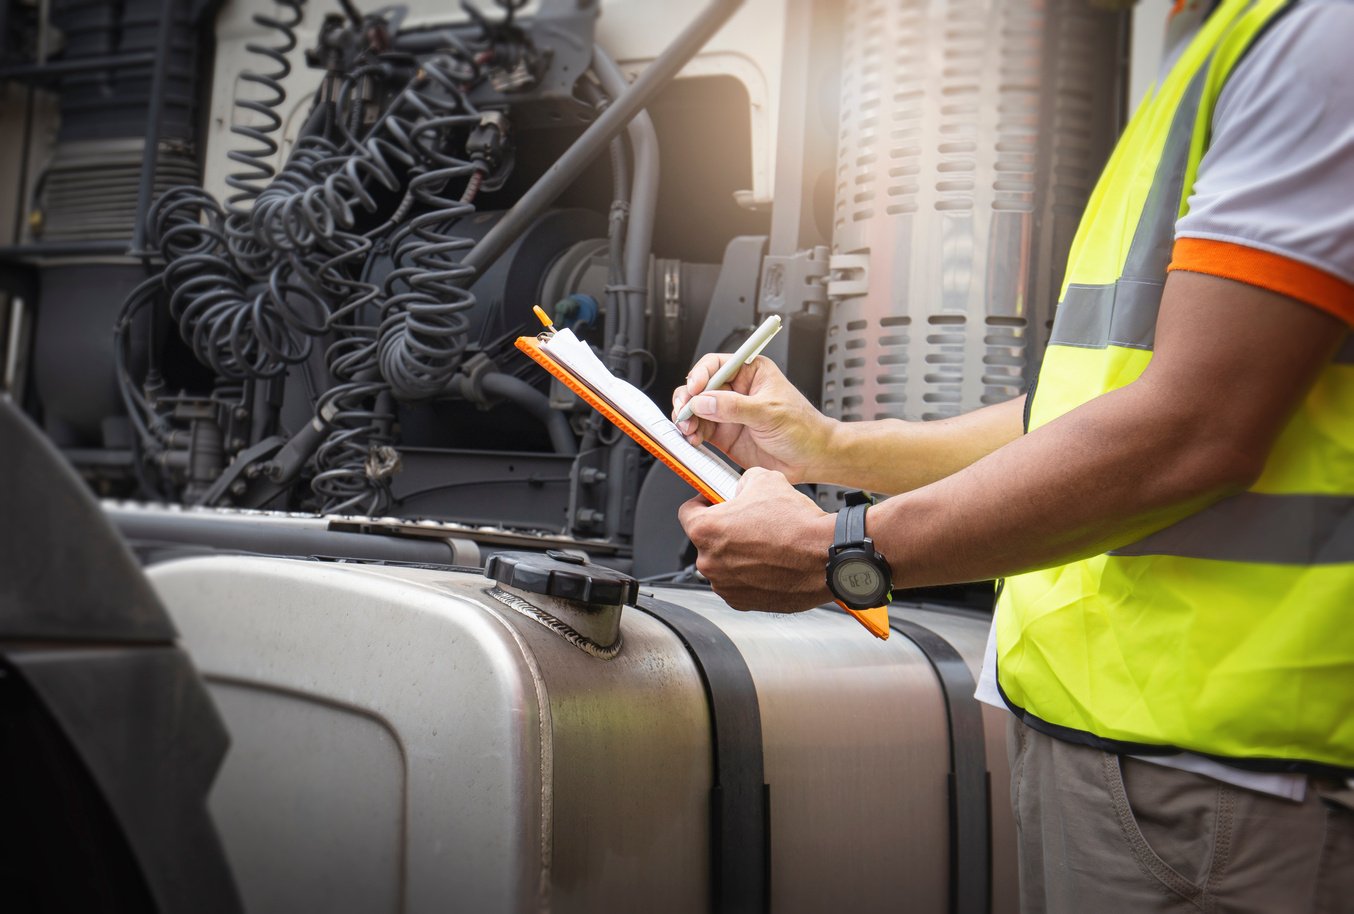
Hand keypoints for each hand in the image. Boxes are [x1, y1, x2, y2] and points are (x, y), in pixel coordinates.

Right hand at [671, 354, 836, 482]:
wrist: (812, 459)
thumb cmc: (802, 428)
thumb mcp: (769, 412)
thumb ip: (734, 407)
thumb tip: (704, 401)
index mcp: (750, 373)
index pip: (716, 365)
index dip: (700, 375)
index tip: (694, 389)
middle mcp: (736, 391)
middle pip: (700, 388)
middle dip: (688, 399)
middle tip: (684, 412)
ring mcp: (728, 414)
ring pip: (696, 410)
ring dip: (687, 419)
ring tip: (688, 430)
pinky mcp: (725, 435)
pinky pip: (701, 430)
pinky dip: (692, 435)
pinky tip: (693, 440)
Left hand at [677, 467, 834, 612]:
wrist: (826, 557)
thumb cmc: (798, 524)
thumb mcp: (765, 480)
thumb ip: (741, 482)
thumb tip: (739, 487)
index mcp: (707, 530)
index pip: (687, 512)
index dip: (702, 503)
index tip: (712, 502)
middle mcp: (710, 561)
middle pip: (706, 541)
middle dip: (724, 531)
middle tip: (748, 523)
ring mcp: (725, 585)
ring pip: (722, 564)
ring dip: (736, 555)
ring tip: (765, 544)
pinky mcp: (742, 602)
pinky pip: (737, 584)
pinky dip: (749, 575)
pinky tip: (770, 562)